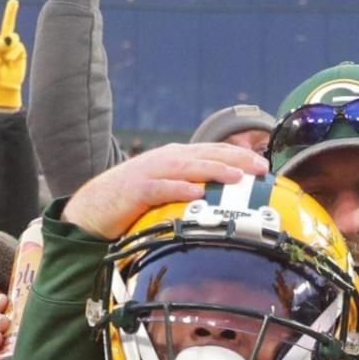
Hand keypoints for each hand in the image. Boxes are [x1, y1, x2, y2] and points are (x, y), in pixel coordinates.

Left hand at [0, 0, 27, 110]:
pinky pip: (18, 47)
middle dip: (11, 12)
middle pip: (7, 24)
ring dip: (9, 46)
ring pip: (14, 37)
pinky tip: (10, 62)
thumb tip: (10, 37)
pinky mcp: (21, 53)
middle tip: (13, 0)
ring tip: (5, 59)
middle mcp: (3, 43)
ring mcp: (13, 48)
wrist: (3, 86)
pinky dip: (13, 54)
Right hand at [64, 142, 264, 240]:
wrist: (94, 206)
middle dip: (236, 160)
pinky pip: (161, 188)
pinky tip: (196, 192)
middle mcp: (167, 160)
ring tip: (237, 176)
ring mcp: (151, 173)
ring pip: (188, 167)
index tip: (264, 166)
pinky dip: (179, 188)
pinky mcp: (136, 190)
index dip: (239, 156)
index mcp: (176, 158)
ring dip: (214, 170)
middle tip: (260, 168)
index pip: (213, 152)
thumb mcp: (168, 189)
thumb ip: (192, 188)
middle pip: (207, 155)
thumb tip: (225, 202)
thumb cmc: (134, 200)